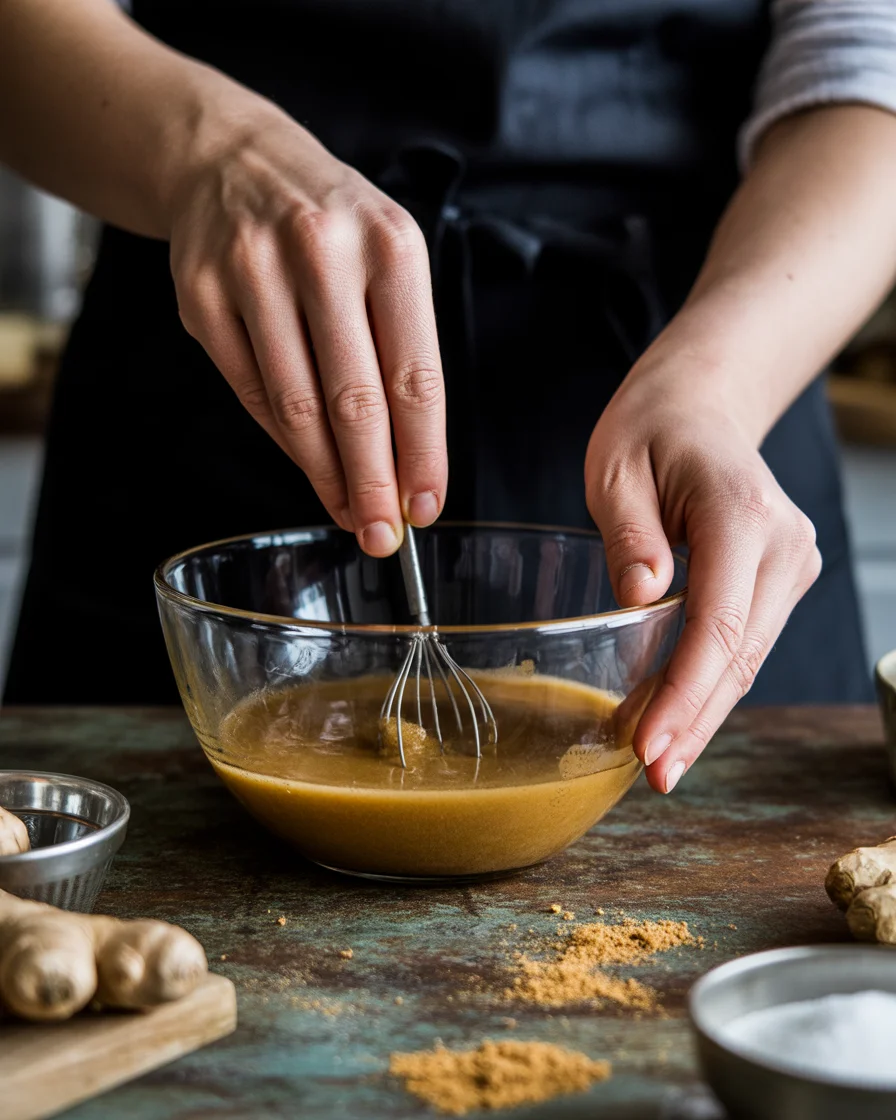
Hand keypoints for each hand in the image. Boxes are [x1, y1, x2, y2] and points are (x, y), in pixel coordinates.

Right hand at [168, 103, 444, 555]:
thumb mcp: (389, 261)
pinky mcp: (201, 296)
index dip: (423, 453)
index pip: (415, 375)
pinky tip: (309, 465)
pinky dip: (284, 440)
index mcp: (390, 246)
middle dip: (373, 482)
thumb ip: (401, 355)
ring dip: (325, 474)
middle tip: (381, 537)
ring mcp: (252, 272)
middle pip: (354, 401)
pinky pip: (250, 392)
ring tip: (348, 512)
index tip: (426, 507)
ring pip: (296, 406)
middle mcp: (321, 253)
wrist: (233, 161)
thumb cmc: (332, 228)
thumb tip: (407, 466)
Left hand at [585, 366, 820, 793]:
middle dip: (695, 721)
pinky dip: (710, 683)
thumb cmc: (649, 432)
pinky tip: (676, 718)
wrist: (699, 407)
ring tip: (659, 762)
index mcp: (741, 512)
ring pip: (748, 658)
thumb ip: (629, 534)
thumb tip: (641, 601)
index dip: (685, 692)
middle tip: (652, 777)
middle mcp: (782, 543)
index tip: (649, 745)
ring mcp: (788, 563)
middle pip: (740, 654)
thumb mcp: (615, 469)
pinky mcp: (778, 579)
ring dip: (703, 712)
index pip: (719, 622)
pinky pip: (744, 643)